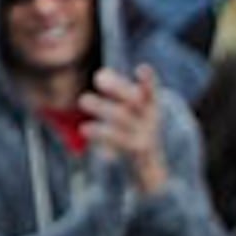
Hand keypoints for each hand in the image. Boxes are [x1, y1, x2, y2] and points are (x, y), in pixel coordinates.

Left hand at [86, 67, 169, 194]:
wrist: (149, 166)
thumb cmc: (133, 130)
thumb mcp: (130, 108)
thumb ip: (117, 89)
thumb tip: (102, 75)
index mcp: (151, 105)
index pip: (151, 89)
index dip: (148, 79)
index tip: (141, 69)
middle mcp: (152, 118)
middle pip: (135, 100)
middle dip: (118, 88)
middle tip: (97, 79)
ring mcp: (146, 135)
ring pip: (123, 117)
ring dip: (102, 107)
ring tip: (83, 100)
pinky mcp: (137, 151)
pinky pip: (118, 139)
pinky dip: (100, 132)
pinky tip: (84, 128)